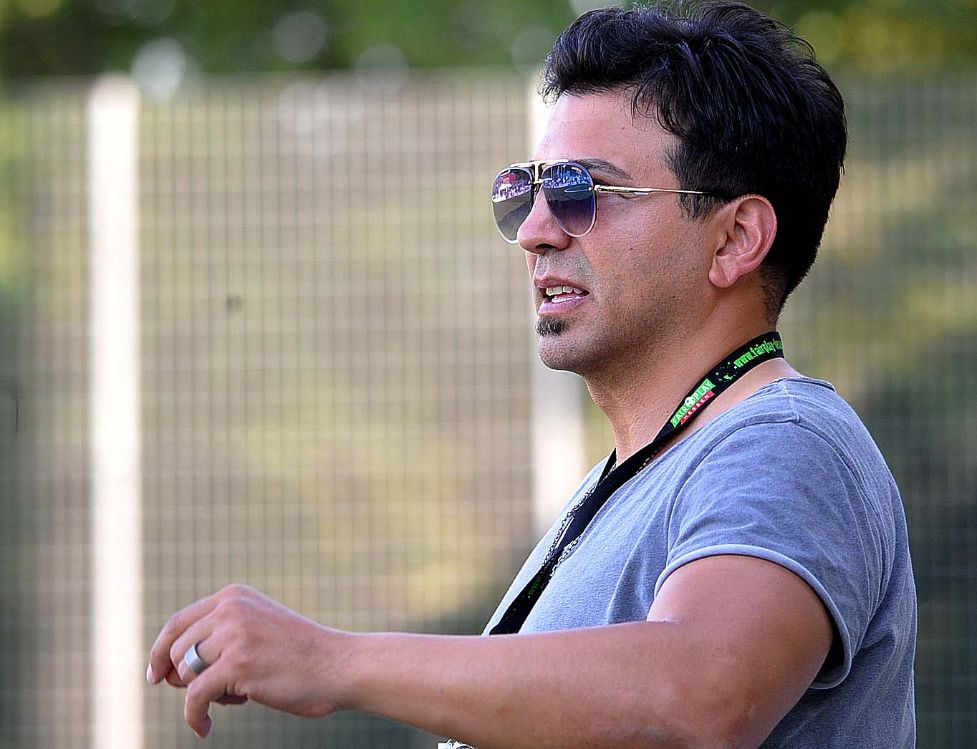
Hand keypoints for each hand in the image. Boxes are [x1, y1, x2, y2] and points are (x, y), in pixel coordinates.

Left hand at [147, 584, 350, 737]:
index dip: (160, 651)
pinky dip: (194, 717)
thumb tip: (164, 670)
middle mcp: (230, 609)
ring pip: (184, 673)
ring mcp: (234, 635)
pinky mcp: (238, 665)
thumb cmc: (300, 655)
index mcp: (234, 596)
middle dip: (183, 678)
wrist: (338, 665)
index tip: (155, 676)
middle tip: (210, 695)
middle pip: (176, 650)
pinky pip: (194, 697)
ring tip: (236, 696)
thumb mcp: (257, 628)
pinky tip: (204, 728)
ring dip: (204, 693)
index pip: (178, 623)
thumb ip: (218, 636)